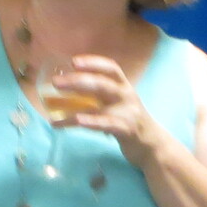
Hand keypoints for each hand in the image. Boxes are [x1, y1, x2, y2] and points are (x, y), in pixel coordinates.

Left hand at [47, 56, 166, 167]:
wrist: (153, 145)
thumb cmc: (130, 121)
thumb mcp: (118, 102)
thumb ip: (99, 94)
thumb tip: (67, 88)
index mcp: (124, 86)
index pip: (110, 68)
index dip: (92, 63)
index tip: (73, 62)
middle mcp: (127, 96)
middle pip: (101, 84)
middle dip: (77, 81)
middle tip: (56, 83)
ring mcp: (128, 113)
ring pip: (99, 107)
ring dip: (74, 108)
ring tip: (54, 110)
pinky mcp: (126, 130)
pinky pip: (105, 124)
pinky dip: (89, 122)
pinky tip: (73, 123)